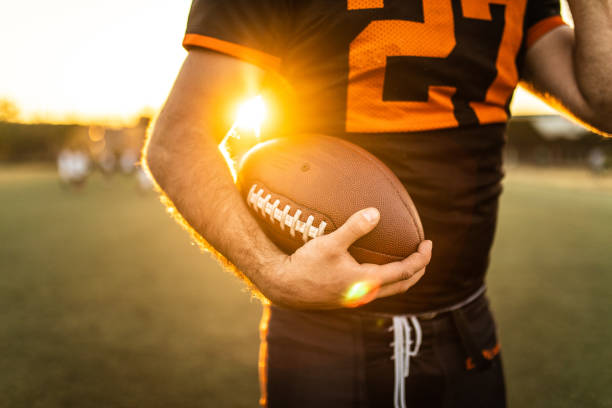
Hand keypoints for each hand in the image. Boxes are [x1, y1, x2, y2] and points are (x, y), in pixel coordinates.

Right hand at [261, 208, 431, 308]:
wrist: (284, 287)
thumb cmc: (306, 265)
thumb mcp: (330, 243)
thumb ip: (354, 228)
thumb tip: (376, 212)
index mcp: (368, 282)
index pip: (406, 271)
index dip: (421, 258)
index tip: (428, 243)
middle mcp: (366, 294)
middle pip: (403, 285)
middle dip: (418, 269)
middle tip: (423, 252)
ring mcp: (356, 298)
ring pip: (390, 290)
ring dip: (403, 276)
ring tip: (405, 259)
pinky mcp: (347, 297)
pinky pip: (376, 290)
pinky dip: (386, 279)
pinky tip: (376, 266)